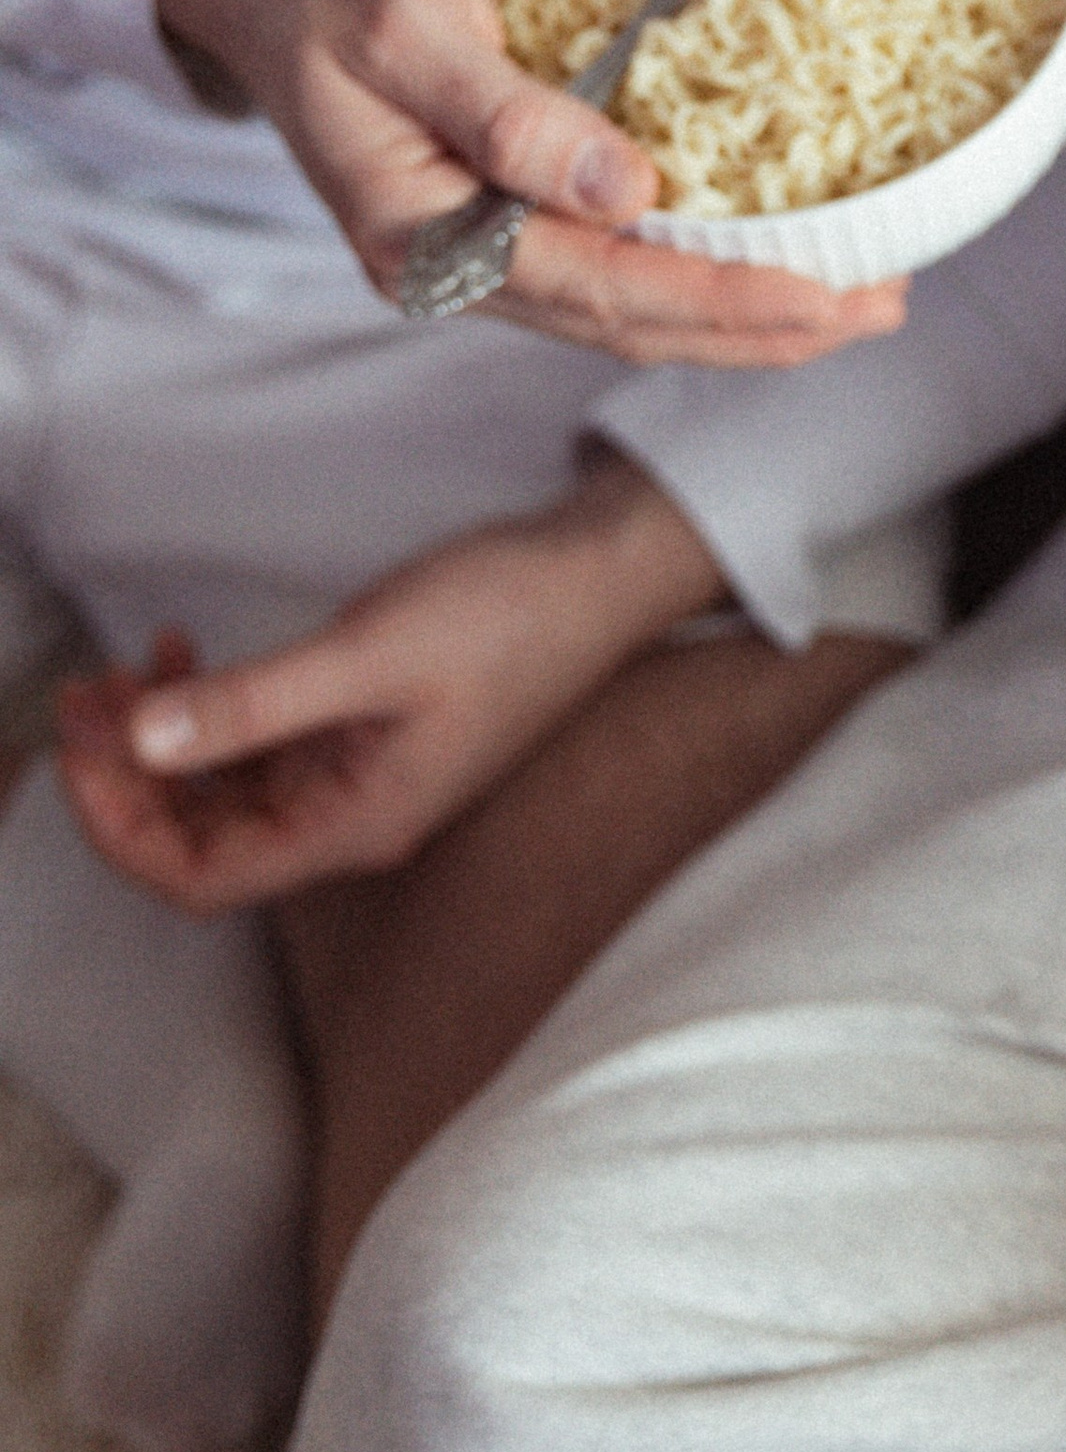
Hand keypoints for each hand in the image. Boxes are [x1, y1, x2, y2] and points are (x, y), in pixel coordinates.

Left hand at [54, 457, 731, 907]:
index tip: (80, 751)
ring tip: (118, 671)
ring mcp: (357, 778)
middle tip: (84, 699)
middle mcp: (351, 819)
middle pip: (202, 843)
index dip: (123, 830)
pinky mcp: (363, 734)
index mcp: (357, 825)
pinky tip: (183, 657)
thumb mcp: (369, 653)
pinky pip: (257, 751)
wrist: (599, 573)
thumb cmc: (508, 615)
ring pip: (221, 794)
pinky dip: (204, 714)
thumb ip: (254, 703)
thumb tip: (144, 741)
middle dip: (128, 780)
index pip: (202, 877)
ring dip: (158, 743)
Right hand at [156, 0, 908, 366]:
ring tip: (851, 297)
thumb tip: (627, 191)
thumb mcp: (409, 23)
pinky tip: (762, 256)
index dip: (722, 300)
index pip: (602, 292)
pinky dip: (695, 271)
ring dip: (741, 312)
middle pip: (629, 325)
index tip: (827, 295)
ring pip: (627, 310)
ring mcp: (474, 249)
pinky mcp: (496, 215)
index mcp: (423, 235)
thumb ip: (511, 114)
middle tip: (880, 305)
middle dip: (761, 326)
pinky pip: (611, 266)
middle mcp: (451, 266)